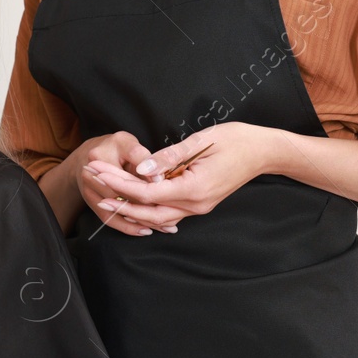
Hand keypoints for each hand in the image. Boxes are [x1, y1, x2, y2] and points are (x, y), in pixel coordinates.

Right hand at [74, 131, 180, 235]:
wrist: (90, 158)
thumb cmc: (115, 149)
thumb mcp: (129, 144)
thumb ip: (142, 157)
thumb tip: (157, 178)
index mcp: (100, 155)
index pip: (128, 169)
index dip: (149, 177)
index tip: (166, 184)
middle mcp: (90, 173)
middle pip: (122, 193)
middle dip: (148, 203)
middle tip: (174, 212)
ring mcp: (88, 190)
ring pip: (117, 209)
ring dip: (140, 219)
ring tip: (165, 227)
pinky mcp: (91, 202)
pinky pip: (109, 219)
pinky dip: (128, 226)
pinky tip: (145, 230)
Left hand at [86, 122, 280, 230]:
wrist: (264, 152)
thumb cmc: (235, 140)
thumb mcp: (201, 141)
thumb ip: (169, 157)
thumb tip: (141, 169)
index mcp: (195, 188)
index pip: (147, 192)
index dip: (119, 183)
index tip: (98, 172)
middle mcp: (196, 204)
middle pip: (148, 212)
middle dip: (118, 200)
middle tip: (93, 185)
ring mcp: (199, 208)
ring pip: (158, 217)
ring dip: (130, 208)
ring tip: (105, 196)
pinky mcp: (199, 204)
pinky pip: (169, 213)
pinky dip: (148, 209)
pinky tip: (131, 203)